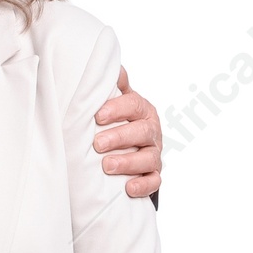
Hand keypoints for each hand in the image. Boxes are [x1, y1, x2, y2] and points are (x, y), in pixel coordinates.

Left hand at [94, 67, 161, 198]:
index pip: (134, 105)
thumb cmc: (117, 122)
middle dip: (120, 137)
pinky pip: (154, 182)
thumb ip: (111, 87)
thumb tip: (107, 64)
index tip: (98, 116)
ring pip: (148, 158)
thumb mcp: (115, 103)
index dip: (117, 110)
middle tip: (98, 144)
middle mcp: (151, 131)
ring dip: (128, 162)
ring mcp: (154, 154)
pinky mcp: (153, 175)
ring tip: (107, 166)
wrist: (128, 148)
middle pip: (142, 132)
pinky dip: (143, 186)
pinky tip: (128, 188)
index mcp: (142, 110)